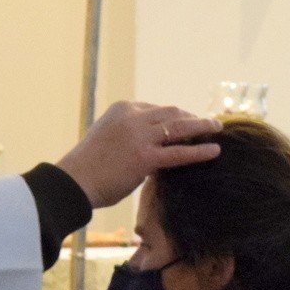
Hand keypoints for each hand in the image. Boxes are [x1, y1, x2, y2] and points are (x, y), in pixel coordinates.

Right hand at [56, 101, 222, 207]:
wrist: (73, 181)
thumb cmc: (87, 166)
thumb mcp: (107, 137)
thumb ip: (128, 134)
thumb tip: (148, 142)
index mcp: (121, 109)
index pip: (156, 108)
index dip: (173, 115)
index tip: (185, 121)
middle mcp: (132, 117)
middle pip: (171, 113)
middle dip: (191, 117)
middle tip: (206, 124)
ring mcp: (140, 136)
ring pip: (180, 127)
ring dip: (202, 126)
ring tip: (217, 128)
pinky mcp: (145, 157)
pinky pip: (179, 152)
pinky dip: (199, 150)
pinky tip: (215, 150)